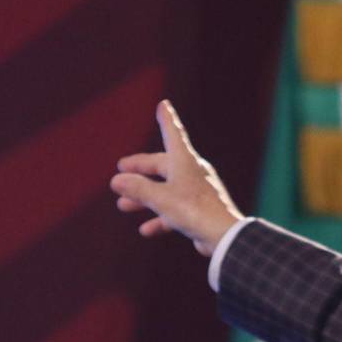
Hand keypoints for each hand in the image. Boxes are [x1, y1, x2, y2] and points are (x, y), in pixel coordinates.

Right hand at [110, 100, 242, 255]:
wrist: (224, 236)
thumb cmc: (194, 211)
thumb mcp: (160, 198)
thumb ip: (137, 188)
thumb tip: (117, 181)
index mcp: (185, 161)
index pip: (173, 134)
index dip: (167, 120)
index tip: (164, 104)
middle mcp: (193, 173)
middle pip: (162, 166)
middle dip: (140, 171)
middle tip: (121, 172)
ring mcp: (197, 192)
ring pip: (166, 190)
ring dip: (145, 198)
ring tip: (124, 205)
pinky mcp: (200, 212)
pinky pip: (176, 211)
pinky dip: (160, 218)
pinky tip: (146, 230)